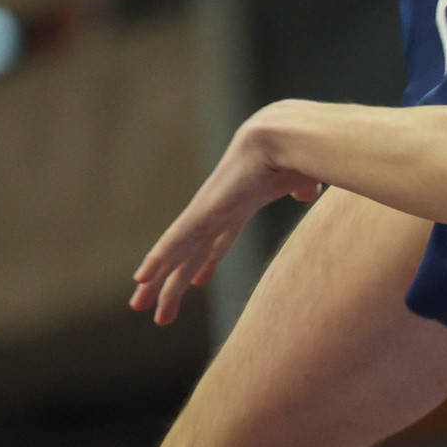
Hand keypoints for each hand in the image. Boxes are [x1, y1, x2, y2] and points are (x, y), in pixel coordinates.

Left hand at [131, 112, 321, 324]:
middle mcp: (218, 212)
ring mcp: (206, 212)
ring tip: (138, 305)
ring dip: (157, 281)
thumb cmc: (297, 155)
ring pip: (175, 254)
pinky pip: (173, 242)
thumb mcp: (302, 179)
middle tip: (155, 308)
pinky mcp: (200, 212)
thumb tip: (308, 191)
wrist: (282, 139)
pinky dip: (156, 259)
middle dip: (172, 283)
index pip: (218, 241)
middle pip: (189, 255)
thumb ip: (302, 187)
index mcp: (241, 207)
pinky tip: (140, 278)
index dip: (206, 263)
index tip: (196, 281)